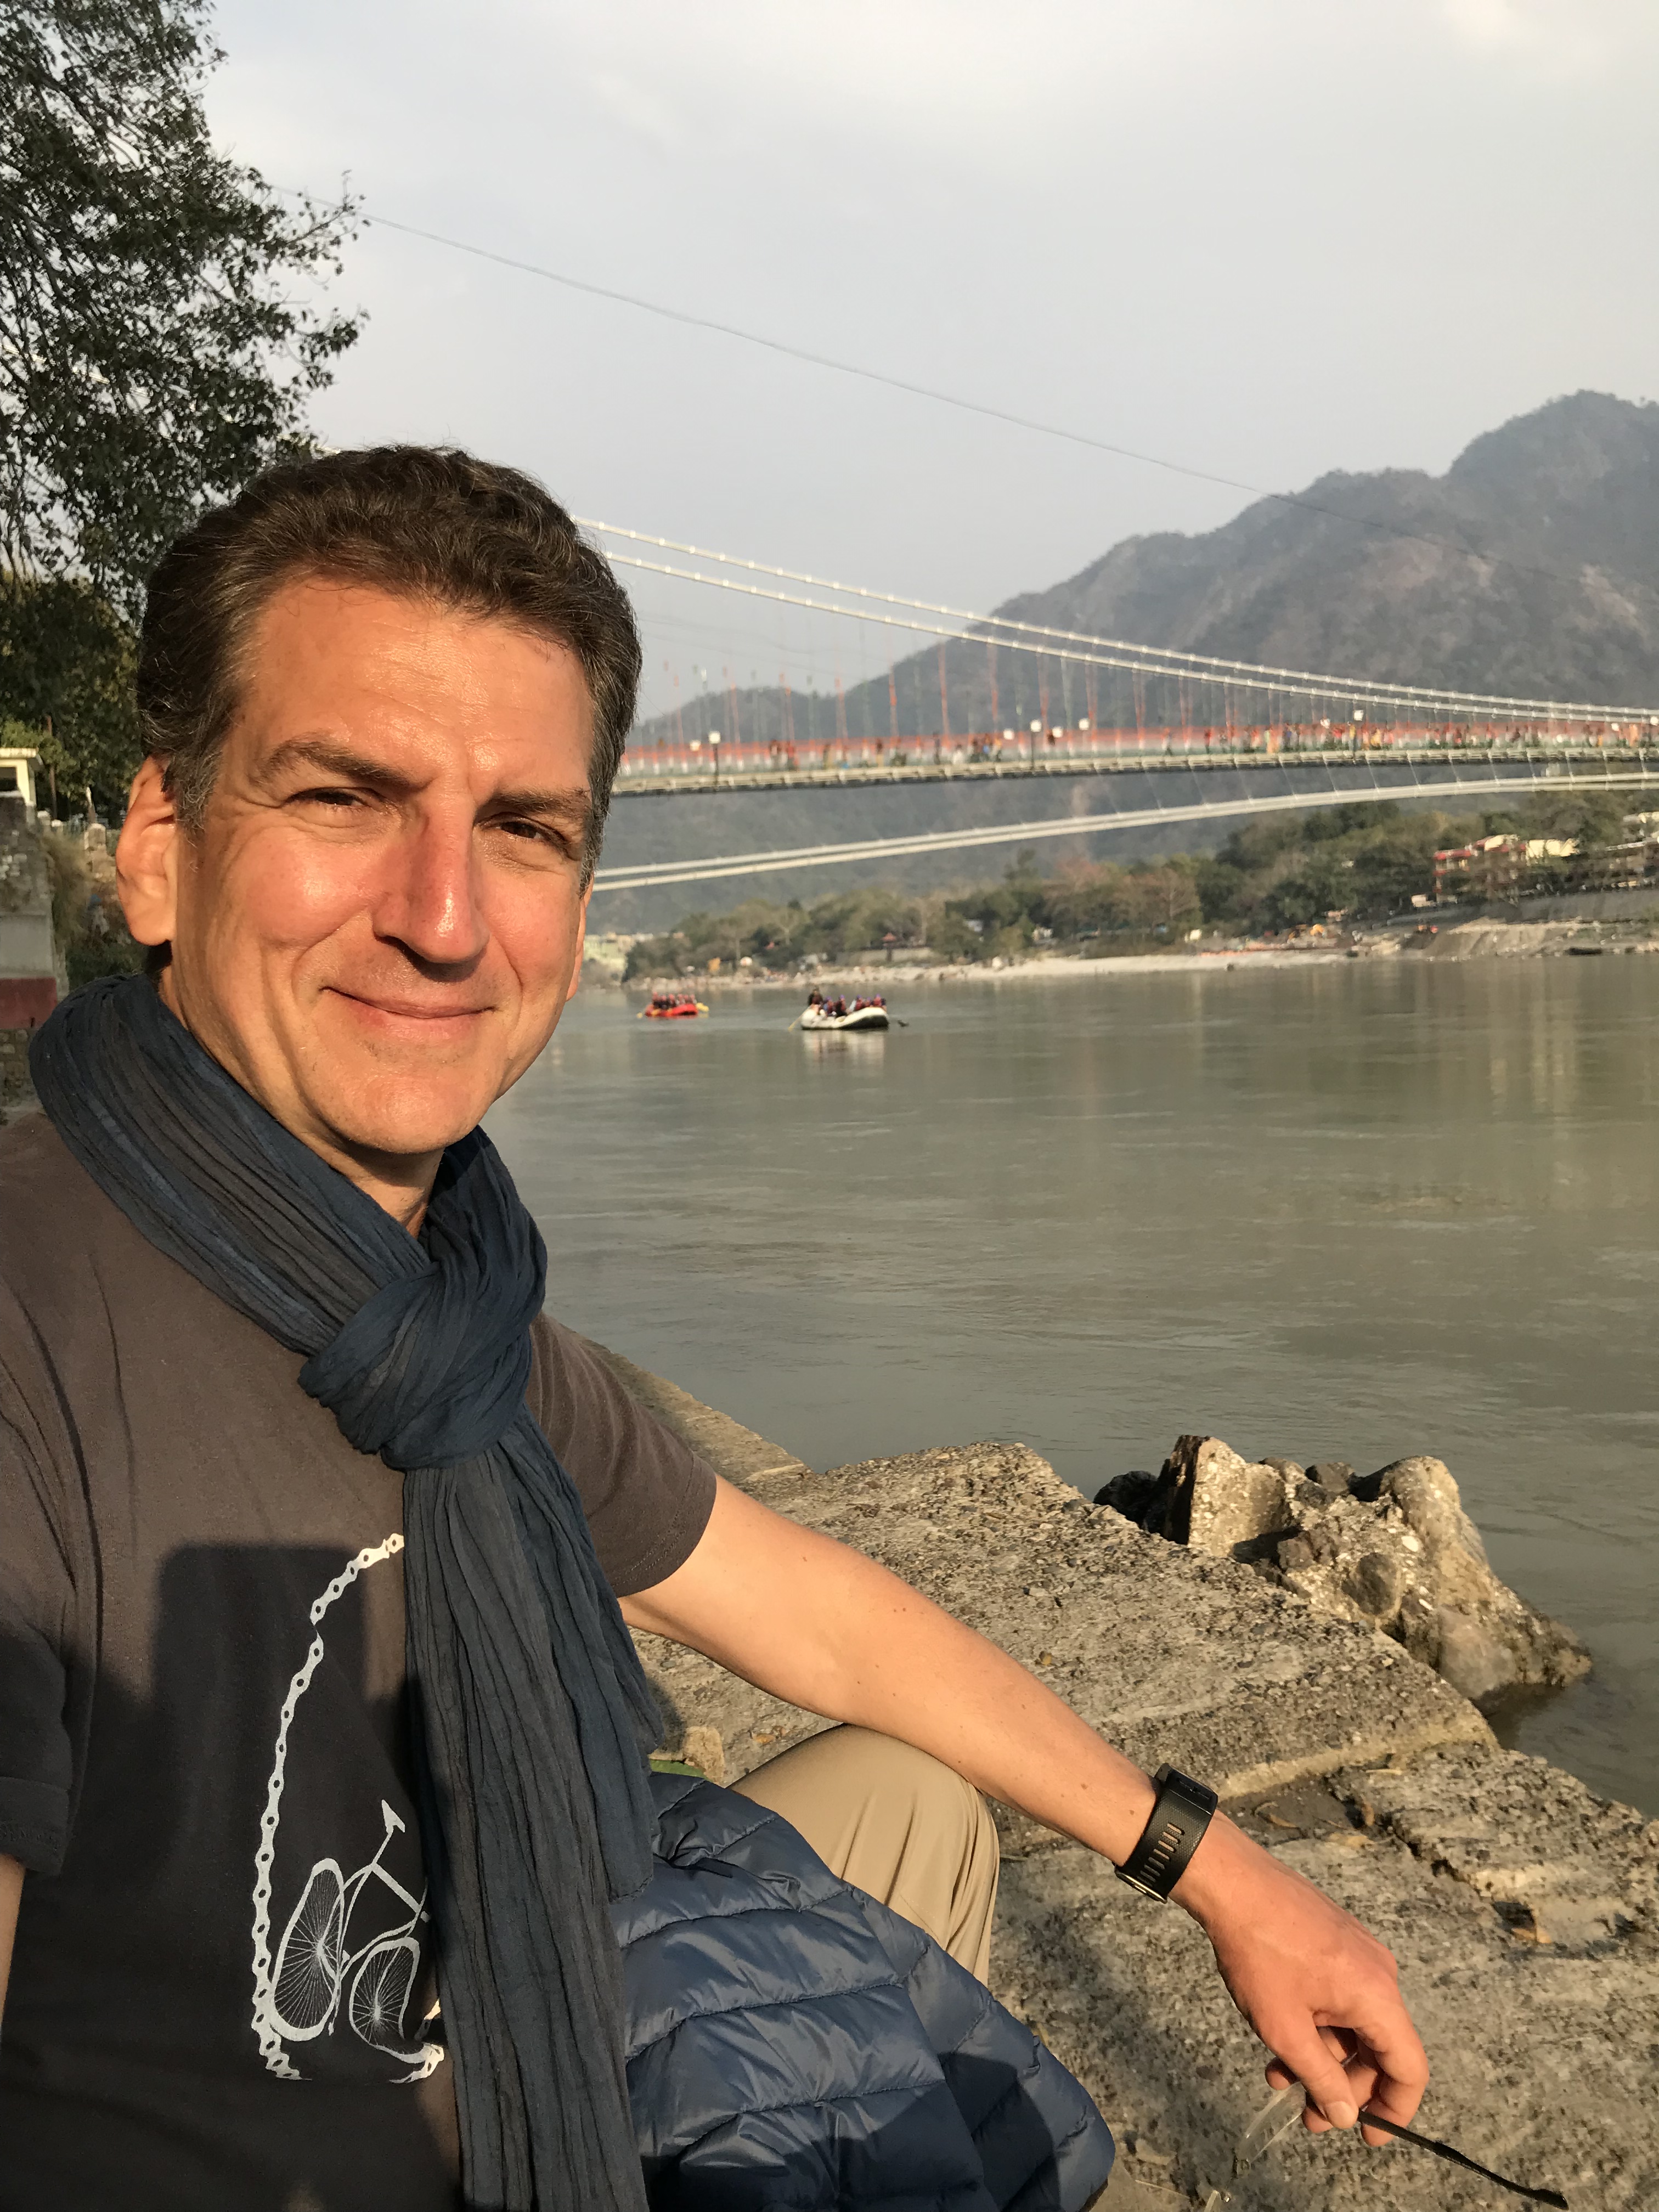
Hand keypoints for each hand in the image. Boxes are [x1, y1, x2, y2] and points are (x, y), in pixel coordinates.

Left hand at [1174, 1815, 1427, 2145]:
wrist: (1232, 1881)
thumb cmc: (1257, 1951)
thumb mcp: (1285, 2028)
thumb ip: (1321, 2078)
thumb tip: (1347, 2116)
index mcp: (1377, 1995)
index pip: (1409, 2068)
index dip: (1394, 2110)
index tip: (1368, 2136)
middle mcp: (1378, 1973)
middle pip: (1379, 2050)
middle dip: (1344, 2088)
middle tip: (1308, 2115)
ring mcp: (1358, 1953)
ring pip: (1353, 2025)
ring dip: (1322, 2058)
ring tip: (1279, 2077)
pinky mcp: (1336, 1941)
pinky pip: (1339, 1998)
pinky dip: (1316, 2026)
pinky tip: (1279, 2040)